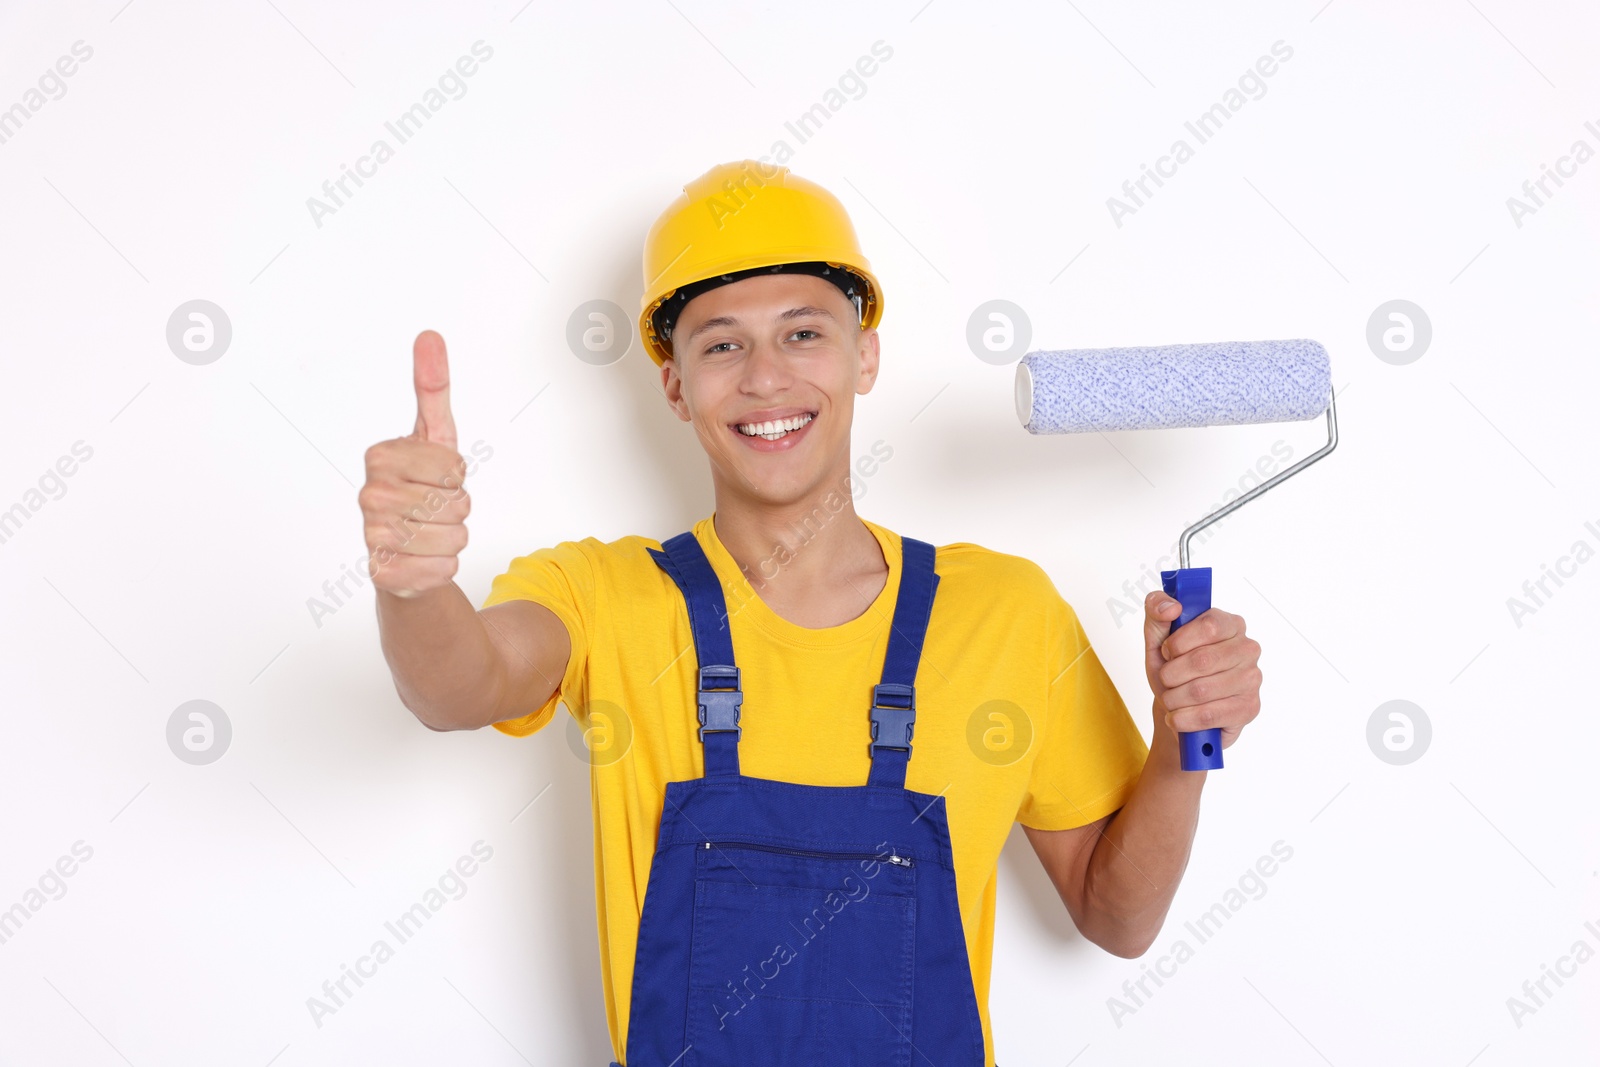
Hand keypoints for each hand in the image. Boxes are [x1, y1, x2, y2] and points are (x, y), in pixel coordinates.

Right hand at [358, 330, 470, 597]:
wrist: (404, 548)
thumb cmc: (421, 489)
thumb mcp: (434, 436)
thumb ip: (433, 387)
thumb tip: (430, 336)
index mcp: (381, 457)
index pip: (455, 468)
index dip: (457, 477)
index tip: (435, 478)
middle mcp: (369, 494)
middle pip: (457, 504)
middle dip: (458, 510)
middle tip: (433, 509)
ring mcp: (372, 535)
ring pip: (454, 538)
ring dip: (453, 539)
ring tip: (428, 533)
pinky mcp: (382, 574)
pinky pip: (442, 570)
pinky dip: (443, 568)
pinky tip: (422, 560)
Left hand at [1143, 593, 1261, 749]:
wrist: (1179, 710)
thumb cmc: (1173, 672)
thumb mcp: (1157, 640)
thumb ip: (1157, 613)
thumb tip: (1171, 606)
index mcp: (1230, 623)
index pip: (1209, 626)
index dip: (1179, 642)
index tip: (1167, 652)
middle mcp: (1247, 648)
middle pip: (1203, 660)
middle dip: (1171, 674)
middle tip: (1166, 679)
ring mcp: (1252, 679)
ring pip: (1202, 690)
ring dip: (1174, 698)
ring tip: (1171, 699)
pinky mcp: (1249, 708)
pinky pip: (1208, 715)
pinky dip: (1182, 718)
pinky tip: (1178, 716)